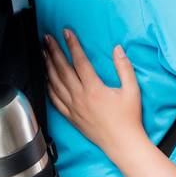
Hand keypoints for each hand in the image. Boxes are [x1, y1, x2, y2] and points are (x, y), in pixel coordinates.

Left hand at [43, 29, 144, 160]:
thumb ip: (124, 67)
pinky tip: (45, 78)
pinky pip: (54, 100)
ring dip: (47, 66)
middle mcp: (80, 98)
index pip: (79, 61)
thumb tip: (118, 49)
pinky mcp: (71, 117)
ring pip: (55, 83)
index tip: (66, 33)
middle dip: (53, 51)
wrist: (122, 143)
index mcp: (94, 89)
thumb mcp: (132, 90)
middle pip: (62, 70)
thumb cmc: (129, 118)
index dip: (72, 45)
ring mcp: (73, 108)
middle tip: (47, 38)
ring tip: (43, 53)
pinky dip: (48, 87)